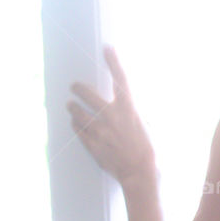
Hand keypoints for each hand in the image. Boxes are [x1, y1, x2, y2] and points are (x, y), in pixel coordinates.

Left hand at [66, 45, 155, 185]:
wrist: (138, 172)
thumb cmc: (148, 148)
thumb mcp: (146, 124)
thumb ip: (133, 111)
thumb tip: (127, 102)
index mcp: (129, 108)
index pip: (120, 78)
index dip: (113, 61)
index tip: (107, 48)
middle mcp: (112, 116)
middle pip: (88, 94)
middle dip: (78, 88)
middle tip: (74, 86)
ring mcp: (99, 130)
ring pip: (77, 112)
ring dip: (73, 107)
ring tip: (71, 106)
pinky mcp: (91, 143)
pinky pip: (77, 130)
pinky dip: (75, 125)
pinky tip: (75, 123)